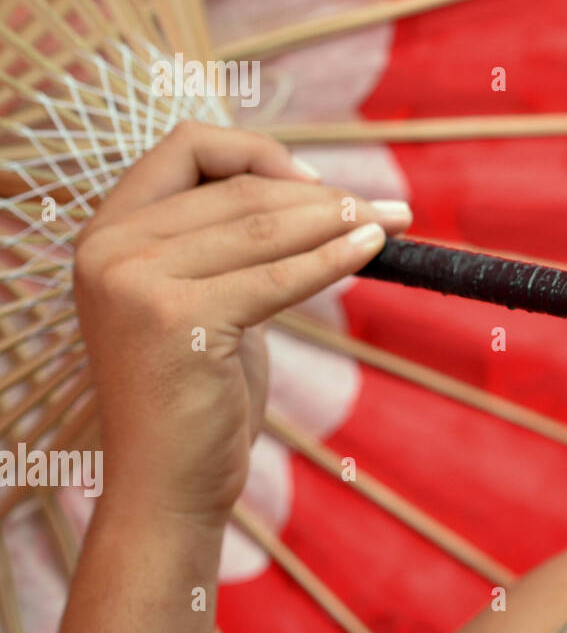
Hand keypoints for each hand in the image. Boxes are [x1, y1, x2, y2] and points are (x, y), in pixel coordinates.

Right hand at [72, 120, 411, 528]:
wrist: (168, 485)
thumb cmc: (197, 391)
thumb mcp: (202, 297)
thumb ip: (227, 241)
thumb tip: (314, 189)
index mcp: (108, 231)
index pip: (186, 147)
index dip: (257, 153)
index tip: (313, 182)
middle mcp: (108, 248)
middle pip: (239, 189)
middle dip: (322, 196)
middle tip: (383, 208)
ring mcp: (134, 282)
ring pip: (263, 225)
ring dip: (340, 219)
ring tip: (391, 222)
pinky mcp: (175, 318)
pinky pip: (278, 275)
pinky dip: (333, 257)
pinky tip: (372, 249)